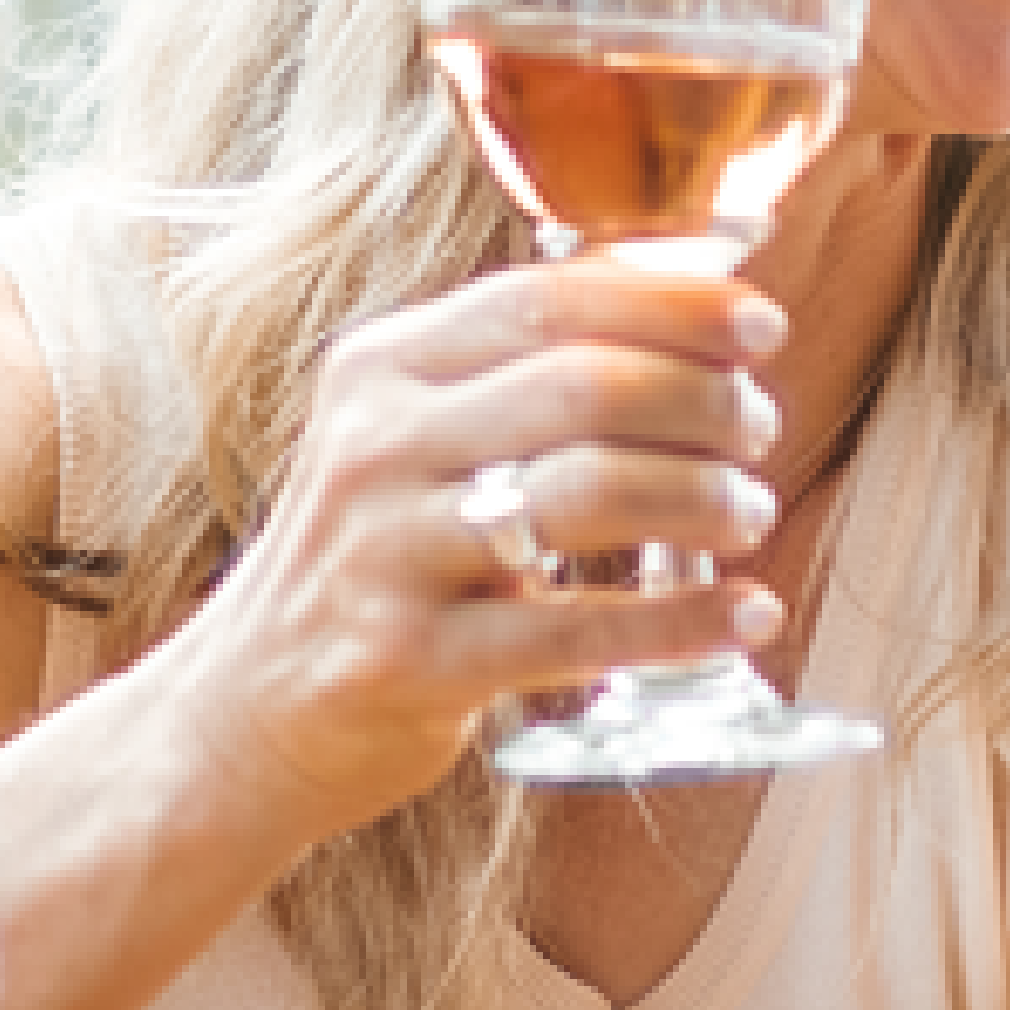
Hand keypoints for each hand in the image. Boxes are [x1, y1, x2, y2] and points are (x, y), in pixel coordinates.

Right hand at [163, 256, 797, 844]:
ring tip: (750, 514)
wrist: (248, 708)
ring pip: (589, 492)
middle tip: (758, 432)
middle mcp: (376, 446)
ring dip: (704, 497)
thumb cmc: (377, 560)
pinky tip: (750, 613)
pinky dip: (686, 620)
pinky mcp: (409, 659)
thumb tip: (693, 304)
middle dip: (703, 403)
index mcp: (383, 368)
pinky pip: (579, 630)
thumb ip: (524, 376)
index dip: (673, 306)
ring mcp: (386, 553)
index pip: (546, 301)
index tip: (761, 327)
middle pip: (584, 388)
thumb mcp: (416, 441)